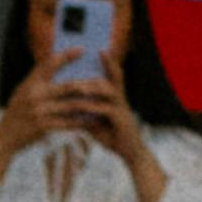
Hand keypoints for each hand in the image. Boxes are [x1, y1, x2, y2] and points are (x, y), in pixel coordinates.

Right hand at [0, 57, 90, 180]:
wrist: (4, 138)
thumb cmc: (17, 112)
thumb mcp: (23, 91)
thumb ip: (39, 80)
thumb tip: (60, 65)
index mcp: (30, 83)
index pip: (50, 63)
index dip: (67, 55)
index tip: (82, 49)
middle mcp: (35, 96)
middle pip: (68, 86)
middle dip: (87, 83)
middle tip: (103, 80)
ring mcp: (39, 112)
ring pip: (71, 105)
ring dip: (88, 103)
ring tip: (101, 100)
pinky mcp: (44, 127)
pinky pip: (69, 123)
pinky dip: (82, 120)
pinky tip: (93, 118)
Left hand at [64, 54, 143, 172]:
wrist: (131, 153)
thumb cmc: (114, 136)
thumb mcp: (96, 122)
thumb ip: (85, 112)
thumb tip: (70, 106)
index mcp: (116, 98)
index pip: (112, 75)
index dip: (108, 62)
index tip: (100, 48)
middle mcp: (121, 99)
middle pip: (115, 76)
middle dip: (107, 63)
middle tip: (97, 51)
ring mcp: (122, 108)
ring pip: (108, 90)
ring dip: (93, 86)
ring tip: (78, 84)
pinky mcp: (121, 120)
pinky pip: (105, 109)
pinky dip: (93, 106)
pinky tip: (81, 105)